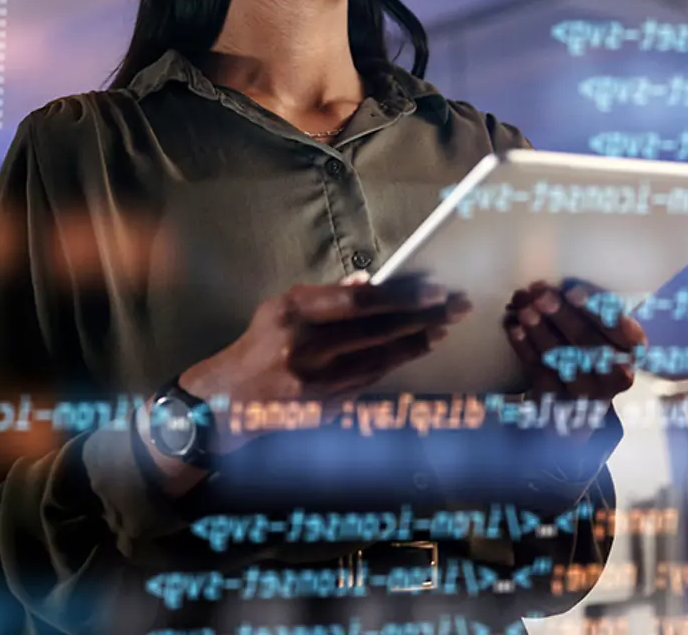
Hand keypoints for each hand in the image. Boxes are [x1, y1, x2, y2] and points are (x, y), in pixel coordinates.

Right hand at [179, 272, 469, 452]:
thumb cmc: (261, 343)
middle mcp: (306, 347)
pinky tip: (416, 349)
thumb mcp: (281, 307)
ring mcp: (317, 381)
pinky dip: (396, 362)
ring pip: (382, 358)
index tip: (434, 290)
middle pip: (378, 330)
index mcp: (293, 313)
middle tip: (456, 306)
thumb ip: (326, 295)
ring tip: (443, 327)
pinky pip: (371, 379)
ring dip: (417, 342)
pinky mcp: (326, 405)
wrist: (232, 398)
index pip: (359, 302)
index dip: (401, 296)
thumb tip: (370, 282)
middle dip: (423, 317)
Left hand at [503, 279, 646, 404]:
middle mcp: (616, 373)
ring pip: (562, 359)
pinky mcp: (559, 399)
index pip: (621, 329)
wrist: (581, 395)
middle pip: (589, 343)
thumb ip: (587, 307)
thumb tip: (555, 286)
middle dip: (562, 316)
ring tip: (524, 308)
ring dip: (540, 331)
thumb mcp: (601, 326)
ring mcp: (587, 390)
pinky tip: (514, 328)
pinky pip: (541, 372)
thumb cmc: (591, 344)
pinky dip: (526, 348)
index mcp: (632, 348)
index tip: (572, 293)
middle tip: (542, 296)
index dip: (596, 311)